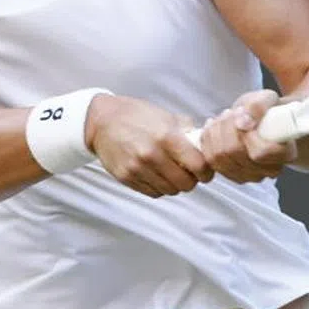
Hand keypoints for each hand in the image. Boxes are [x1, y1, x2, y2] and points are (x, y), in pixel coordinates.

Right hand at [86, 94, 213, 197]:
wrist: (102, 121)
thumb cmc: (135, 115)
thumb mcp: (165, 116)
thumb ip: (186, 130)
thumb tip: (204, 143)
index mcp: (166, 137)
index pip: (198, 165)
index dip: (206, 172)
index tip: (206, 171)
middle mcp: (152, 155)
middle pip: (185, 184)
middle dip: (192, 180)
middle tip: (190, 173)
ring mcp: (138, 169)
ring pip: (170, 191)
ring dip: (175, 185)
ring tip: (172, 172)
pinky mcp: (127, 178)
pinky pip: (153, 193)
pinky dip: (159, 187)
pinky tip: (157, 175)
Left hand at [200, 89, 297, 182]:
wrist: (263, 121)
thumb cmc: (268, 111)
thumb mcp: (267, 98)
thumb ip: (258, 106)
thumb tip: (243, 123)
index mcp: (285, 153)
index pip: (261, 152)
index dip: (247, 134)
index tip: (243, 114)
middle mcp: (268, 170)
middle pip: (235, 154)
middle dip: (226, 128)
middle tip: (231, 112)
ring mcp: (250, 176)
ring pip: (220, 158)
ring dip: (215, 133)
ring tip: (223, 118)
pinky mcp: (232, 175)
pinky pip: (211, 161)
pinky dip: (207, 141)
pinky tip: (212, 127)